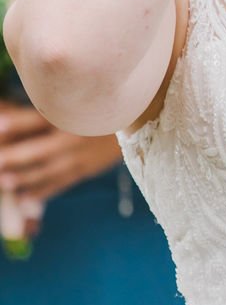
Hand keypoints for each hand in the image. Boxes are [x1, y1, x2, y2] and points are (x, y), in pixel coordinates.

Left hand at [0, 102, 122, 201]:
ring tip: (5, 181)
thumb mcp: (75, 105)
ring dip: (25, 177)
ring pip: (48, 170)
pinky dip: (43, 191)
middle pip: (39, 149)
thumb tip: (7, 117)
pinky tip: (26, 199)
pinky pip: (60, 183)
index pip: (39, 119)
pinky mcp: (84, 170)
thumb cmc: (95, 110)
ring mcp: (79, 157)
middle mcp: (73, 137)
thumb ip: (45, 110)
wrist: (134, 124)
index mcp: (69, 116)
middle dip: (14, 156)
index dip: (18, 122)